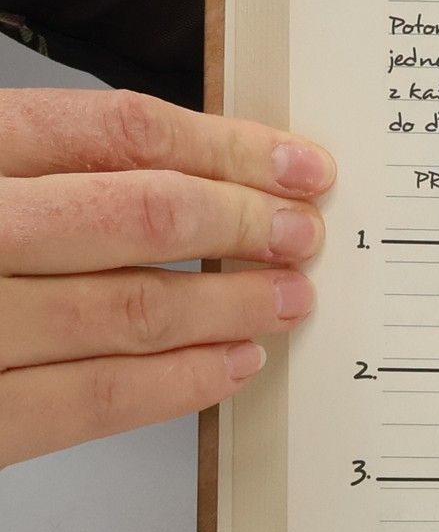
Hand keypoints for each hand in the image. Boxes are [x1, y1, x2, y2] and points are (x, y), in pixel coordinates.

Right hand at [0, 89, 331, 466]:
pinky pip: (82, 401)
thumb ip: (43, 171)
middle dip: (241, 222)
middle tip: (303, 235)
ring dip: (227, 305)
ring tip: (285, 299)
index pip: (114, 130)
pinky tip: (228, 366)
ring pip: (125, 308)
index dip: (225, 145)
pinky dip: (174, 384)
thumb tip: (187, 169)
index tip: (296, 163)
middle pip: (134, 212)